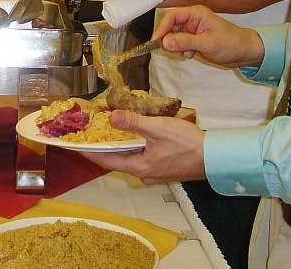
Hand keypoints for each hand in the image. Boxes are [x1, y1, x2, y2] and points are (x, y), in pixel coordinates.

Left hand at [82, 110, 205, 182]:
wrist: (215, 157)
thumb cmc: (188, 144)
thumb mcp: (158, 128)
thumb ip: (133, 123)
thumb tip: (111, 117)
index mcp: (139, 166)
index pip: (106, 161)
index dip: (90, 152)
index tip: (75, 145)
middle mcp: (144, 173)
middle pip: (116, 160)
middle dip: (103, 147)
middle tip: (91, 133)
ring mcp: (155, 171)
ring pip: (130, 158)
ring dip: (119, 145)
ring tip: (108, 131)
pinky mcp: (164, 167)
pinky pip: (141, 157)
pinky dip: (133, 146)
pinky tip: (134, 135)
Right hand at [153, 5, 264, 67]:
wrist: (245, 52)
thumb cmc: (231, 44)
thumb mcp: (208, 44)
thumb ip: (185, 42)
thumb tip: (165, 42)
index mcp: (196, 13)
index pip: (171, 16)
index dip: (162, 28)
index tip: (156, 41)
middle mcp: (192, 19)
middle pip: (170, 27)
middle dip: (170, 40)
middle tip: (175, 51)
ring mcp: (193, 29)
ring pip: (173, 36)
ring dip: (176, 47)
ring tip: (188, 53)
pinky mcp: (194, 39)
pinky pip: (179, 43)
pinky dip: (182, 50)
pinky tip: (192, 54)